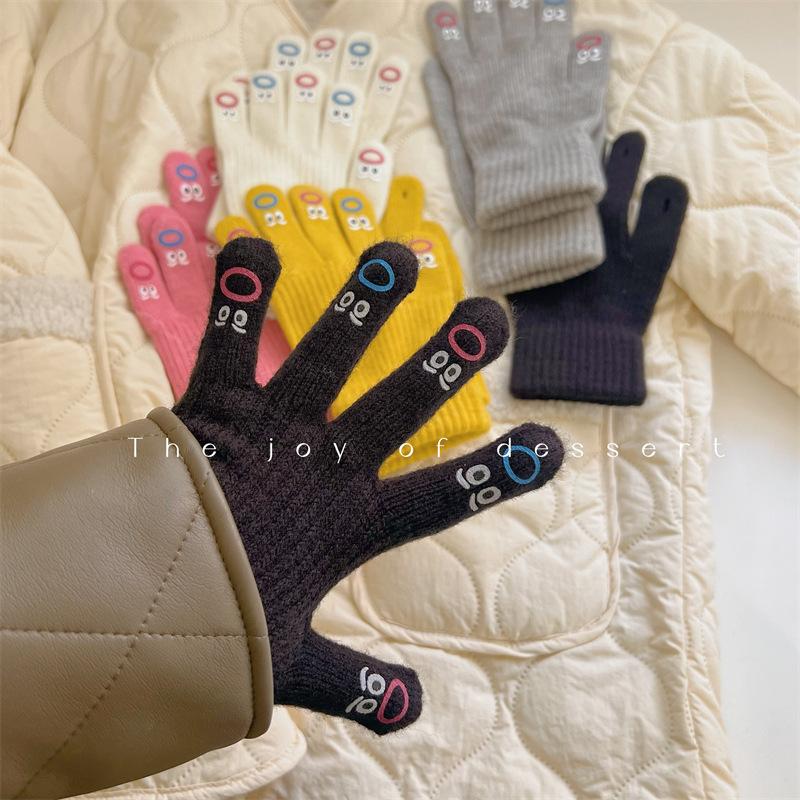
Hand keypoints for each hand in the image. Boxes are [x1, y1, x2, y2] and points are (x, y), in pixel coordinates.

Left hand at [174, 236, 562, 732]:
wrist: (120, 608)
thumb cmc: (214, 630)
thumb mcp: (291, 665)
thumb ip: (357, 684)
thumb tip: (417, 712)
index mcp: (348, 526)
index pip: (443, 499)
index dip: (499, 473)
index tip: (552, 444)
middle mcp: (319, 468)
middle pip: (397, 407)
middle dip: (447, 360)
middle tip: (493, 315)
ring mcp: (268, 430)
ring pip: (324, 356)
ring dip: (365, 305)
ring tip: (401, 253)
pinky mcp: (212, 406)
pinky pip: (227, 340)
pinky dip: (238, 293)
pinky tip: (248, 241)